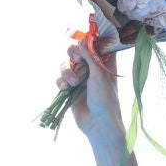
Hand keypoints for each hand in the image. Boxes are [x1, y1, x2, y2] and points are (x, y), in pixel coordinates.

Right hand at [53, 27, 124, 143]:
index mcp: (104, 64)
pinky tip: (66, 89)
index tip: (85, 42)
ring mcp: (80, 79)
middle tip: (76, 59)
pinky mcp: (70, 90)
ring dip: (67, 71)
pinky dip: (61, 82)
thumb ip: (90, 56)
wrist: (98, 125)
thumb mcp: (99, 75)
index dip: (89, 41)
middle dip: (74, 54)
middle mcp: (92, 70)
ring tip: (73, 83)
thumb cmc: (105, 100)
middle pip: (78, 52)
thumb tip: (82, 40)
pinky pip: (60, 79)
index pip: (96, 45)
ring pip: (67, 65)